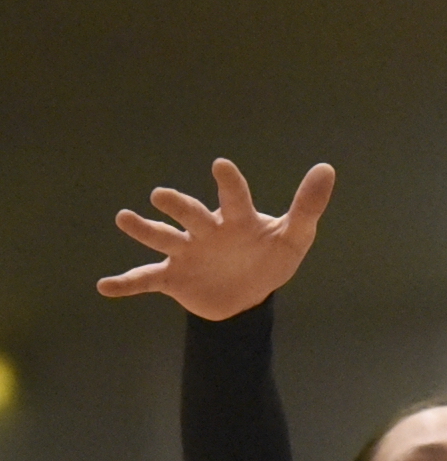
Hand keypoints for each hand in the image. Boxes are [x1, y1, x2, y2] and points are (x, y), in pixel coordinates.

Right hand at [97, 158, 334, 320]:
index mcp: (236, 220)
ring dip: (144, 229)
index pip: (235, 198)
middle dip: (178, 206)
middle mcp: (207, 231)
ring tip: (124, 218)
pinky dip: (126, 284)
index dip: (229, 183)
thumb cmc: (271, 257)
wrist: (249, 295)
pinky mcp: (174, 277)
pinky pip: (146, 279)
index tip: (221, 166)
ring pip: (163, 238)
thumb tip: (327, 168)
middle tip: (161, 196)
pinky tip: (105, 287)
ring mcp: (187, 252)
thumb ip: (308, 206)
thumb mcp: (295, 237)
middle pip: (191, 215)